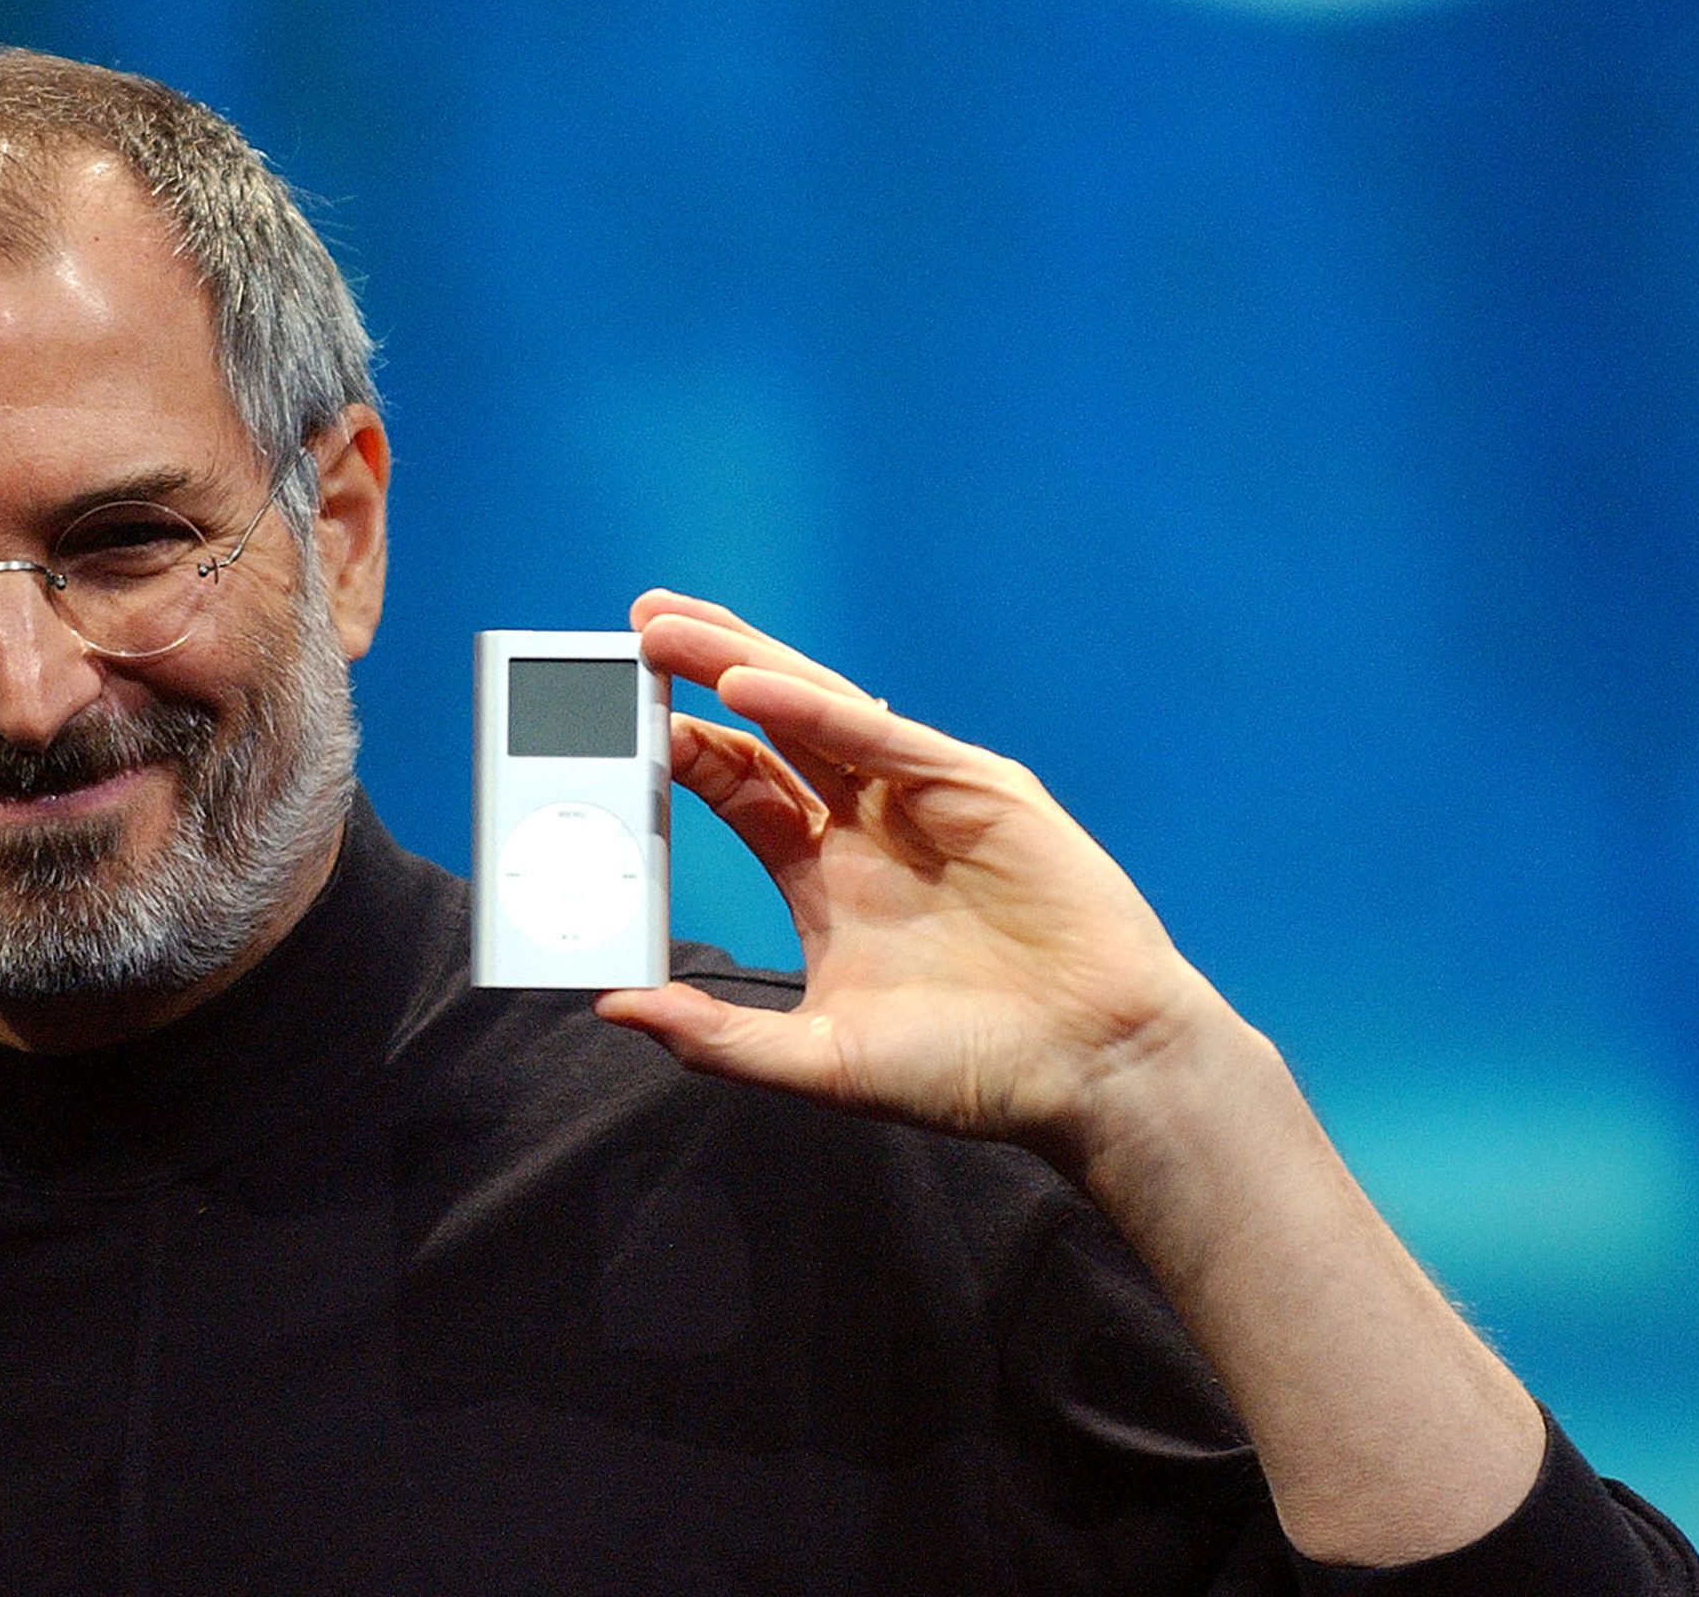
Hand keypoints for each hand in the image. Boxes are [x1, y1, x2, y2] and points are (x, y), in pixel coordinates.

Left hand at [597, 590, 1253, 1166]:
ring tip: (662, 626)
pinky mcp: (977, 789)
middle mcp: (867, 824)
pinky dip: (813, 708)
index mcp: (825, 876)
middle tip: (630, 629)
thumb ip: (716, 1038)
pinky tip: (747, 682)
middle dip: (698, 673)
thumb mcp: (819, 1061)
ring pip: (816, 708)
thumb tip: (612, 1006)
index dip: (677, 752)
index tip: (606, 725)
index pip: (737, 789)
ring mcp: (922, 798)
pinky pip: (882, 738)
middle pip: (767, 727)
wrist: (1091, 1072)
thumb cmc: (969, 1071)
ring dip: (739, 660)